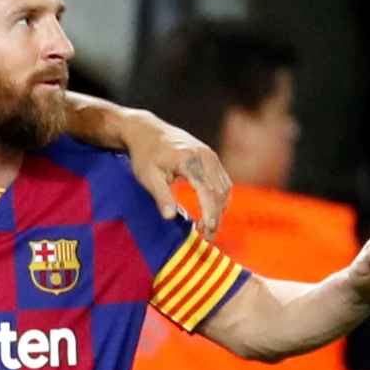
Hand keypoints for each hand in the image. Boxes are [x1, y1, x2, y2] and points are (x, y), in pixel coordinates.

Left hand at [125, 116, 230, 238]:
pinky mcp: (212, 159)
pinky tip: (209, 212)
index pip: (207, 191)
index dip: (210, 213)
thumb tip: (170, 217)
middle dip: (216, 216)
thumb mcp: (148, 177)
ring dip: (219, 209)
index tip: (207, 231)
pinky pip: (223, 182)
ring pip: (224, 188)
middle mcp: (206, 157)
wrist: (147, 131)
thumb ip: (161, 196)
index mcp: (190, 160)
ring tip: (205, 228)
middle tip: (206, 237)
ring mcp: (211, 156)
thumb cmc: (145, 155)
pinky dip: (219, 199)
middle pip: (219, 192)